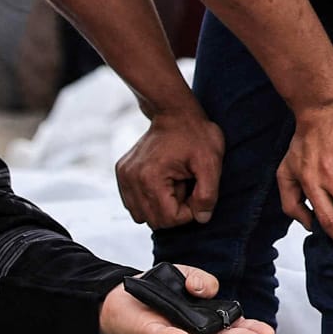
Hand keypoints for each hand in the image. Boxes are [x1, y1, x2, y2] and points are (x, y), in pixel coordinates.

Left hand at [98, 267, 275, 333]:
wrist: (116, 296)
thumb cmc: (155, 290)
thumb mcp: (184, 274)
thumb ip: (201, 278)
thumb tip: (206, 290)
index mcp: (204, 317)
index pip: (231, 325)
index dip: (249, 329)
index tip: (268, 332)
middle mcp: (192, 331)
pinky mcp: (150, 333)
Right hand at [115, 108, 223, 228]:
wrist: (174, 113)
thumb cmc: (196, 135)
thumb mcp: (211, 162)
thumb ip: (208, 194)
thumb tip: (201, 218)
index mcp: (150, 178)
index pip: (169, 219)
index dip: (188, 212)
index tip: (196, 192)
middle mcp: (131, 179)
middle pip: (154, 220)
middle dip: (174, 210)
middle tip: (185, 187)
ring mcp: (123, 176)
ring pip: (141, 216)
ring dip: (161, 206)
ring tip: (173, 184)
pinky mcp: (122, 174)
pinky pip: (133, 204)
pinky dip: (149, 200)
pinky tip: (162, 182)